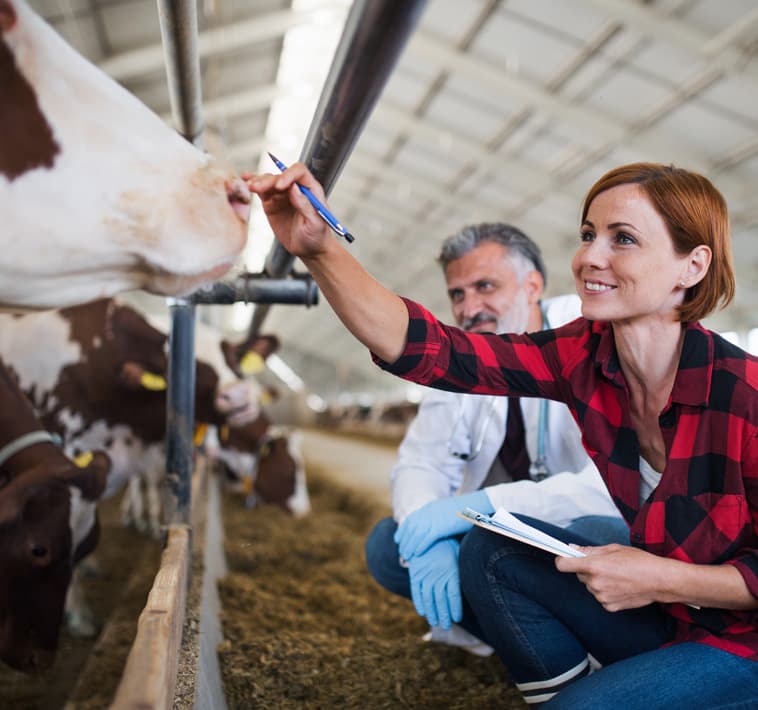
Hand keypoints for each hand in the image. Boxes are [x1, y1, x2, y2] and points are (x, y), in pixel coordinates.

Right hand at [244, 163, 330, 258]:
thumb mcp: (315, 223)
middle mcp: (296, 188)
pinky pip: (262, 191)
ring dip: (258, 182)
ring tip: (249, 186)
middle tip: (257, 187)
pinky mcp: (272, 203)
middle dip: (268, 180)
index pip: (299, 172)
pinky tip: (246, 181)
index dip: (288, 175)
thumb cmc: (317, 236)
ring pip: (269, 181)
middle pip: (280, 176)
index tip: (279, 186)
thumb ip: (305, 205)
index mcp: (311, 189)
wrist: (309, 249)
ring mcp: (283, 195)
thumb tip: (294, 188)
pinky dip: (254, 185)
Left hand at [395, 490, 492, 559]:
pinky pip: (426, 539)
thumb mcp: (447, 511)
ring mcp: (433, 519)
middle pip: (410, 528)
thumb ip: (437, 518)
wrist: (476, 505)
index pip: (410, 520)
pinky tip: (417, 554)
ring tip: (406, 557)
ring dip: (409, 547)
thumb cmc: (466, 511)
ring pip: (415, 535)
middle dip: (404, 541)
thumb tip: (433, 528)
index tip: (398, 540)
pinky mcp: (440, 527)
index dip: (402, 531)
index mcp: (429, 507)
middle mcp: (428, 512)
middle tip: (401, 553)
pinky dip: (420, 547)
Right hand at [407, 539, 462, 629]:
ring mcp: (426, 574)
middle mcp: (439, 574)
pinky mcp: (416, 572)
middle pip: (441, 599)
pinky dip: (419, 602)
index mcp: (451, 570)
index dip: (455, 608)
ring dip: (432, 612)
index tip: (456, 618)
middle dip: (444, 615)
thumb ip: (461, 572)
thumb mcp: (459, 556)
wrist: (431, 531)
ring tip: (435, 622)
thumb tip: (473, 588)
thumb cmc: (449, 545)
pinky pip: (416, 590)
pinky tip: (422, 612)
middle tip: (446, 626)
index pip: (454, 594)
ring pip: (429, 597)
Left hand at [556, 544, 671, 610]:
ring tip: (617, 576)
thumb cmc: (639, 561)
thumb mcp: (613, 549)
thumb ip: (589, 550)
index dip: (562, 560)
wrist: (660, 580)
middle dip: (587, 570)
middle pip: (579, 575)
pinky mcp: (609, 607)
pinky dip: (606, 592)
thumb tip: (572, 548)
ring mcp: (601, 597)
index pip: (563, 565)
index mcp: (594, 565)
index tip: (564, 557)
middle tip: (604, 566)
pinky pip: (600, 597)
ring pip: (590, 586)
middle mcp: (595, 583)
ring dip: (597, 581)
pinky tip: (620, 587)